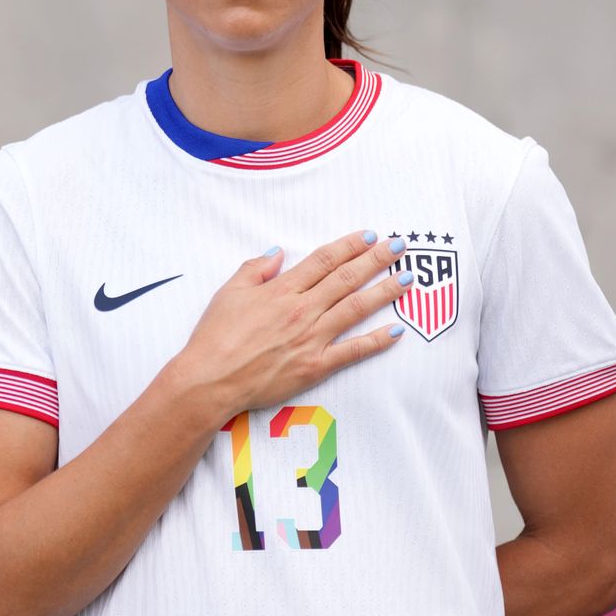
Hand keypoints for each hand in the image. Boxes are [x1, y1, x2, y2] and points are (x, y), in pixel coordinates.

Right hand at [176, 230, 412, 417]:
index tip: (369, 236)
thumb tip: (279, 253)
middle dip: (376, 260)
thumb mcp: (229, 292)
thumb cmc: (214, 337)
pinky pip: (352, 351)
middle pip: (346, 278)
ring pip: (355, 309)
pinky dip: (376, 341)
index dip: (349, 246)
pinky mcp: (314, 367)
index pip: (324, 260)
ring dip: (384, 292)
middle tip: (399, 246)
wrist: (210, 380)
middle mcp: (302, 310)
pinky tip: (396, 330)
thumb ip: (256, 269)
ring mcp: (311, 338)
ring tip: (406, 279)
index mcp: (282, 290)